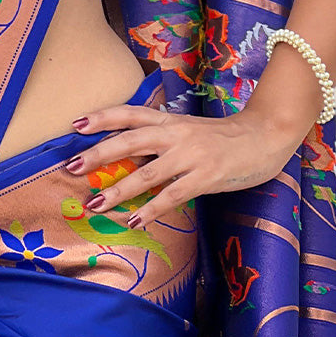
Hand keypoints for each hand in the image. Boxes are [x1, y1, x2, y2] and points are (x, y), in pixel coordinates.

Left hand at [66, 104, 299, 224]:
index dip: (102, 117)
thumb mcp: (187, 129)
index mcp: (169, 120)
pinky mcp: (206, 177)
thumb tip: (125, 153)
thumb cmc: (222, 137)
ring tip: (95, 204)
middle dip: (99, 154)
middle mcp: (176, 134)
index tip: (75, 124)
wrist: (264, 137)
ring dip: (119, 190)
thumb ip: (160, 138)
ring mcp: (191, 156)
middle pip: (130, 140)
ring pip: (147, 173)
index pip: (130, 113)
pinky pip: (173, 196)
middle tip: (71, 166)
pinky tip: (135, 222)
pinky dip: (152, 210)